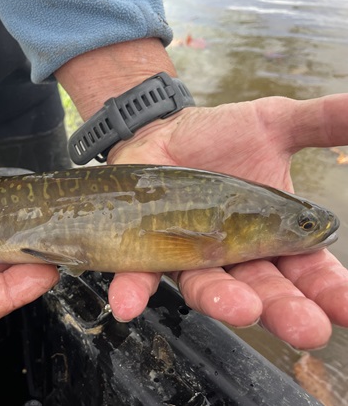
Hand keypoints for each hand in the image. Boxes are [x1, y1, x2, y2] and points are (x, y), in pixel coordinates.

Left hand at [106, 94, 347, 348]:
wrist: (164, 131)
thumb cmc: (221, 136)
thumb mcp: (274, 124)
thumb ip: (321, 122)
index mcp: (273, 234)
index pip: (308, 269)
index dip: (328, 290)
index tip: (346, 309)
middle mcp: (234, 255)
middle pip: (263, 290)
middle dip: (284, 310)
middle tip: (305, 329)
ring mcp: (190, 255)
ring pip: (207, 287)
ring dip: (222, 301)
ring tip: (241, 309)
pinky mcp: (147, 250)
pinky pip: (140, 275)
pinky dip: (134, 290)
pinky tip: (126, 304)